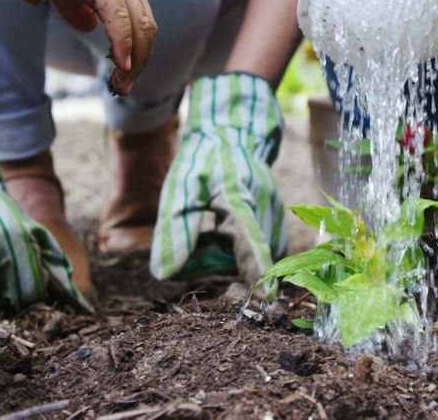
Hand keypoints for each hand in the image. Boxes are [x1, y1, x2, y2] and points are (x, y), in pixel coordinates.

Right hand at [0, 0, 154, 95]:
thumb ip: (76, 8)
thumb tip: (89, 28)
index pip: (140, 22)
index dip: (136, 51)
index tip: (124, 77)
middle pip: (146, 28)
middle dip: (139, 62)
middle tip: (124, 89)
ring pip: (137, 27)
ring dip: (133, 60)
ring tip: (121, 85)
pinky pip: (120, 19)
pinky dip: (123, 44)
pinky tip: (121, 65)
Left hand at [150, 73, 287, 285]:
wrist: (229, 134)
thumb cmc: (201, 161)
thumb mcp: (179, 192)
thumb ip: (174, 233)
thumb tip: (164, 274)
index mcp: (240, 199)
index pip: (252, 242)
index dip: (257, 271)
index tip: (265, 302)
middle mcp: (264, 207)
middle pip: (252, 254)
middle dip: (224, 267)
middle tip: (191, 263)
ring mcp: (273, 212)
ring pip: (257, 251)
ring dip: (230, 258)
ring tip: (204, 242)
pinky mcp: (274, 216)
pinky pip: (260, 244)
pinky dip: (238, 250)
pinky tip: (217, 236)